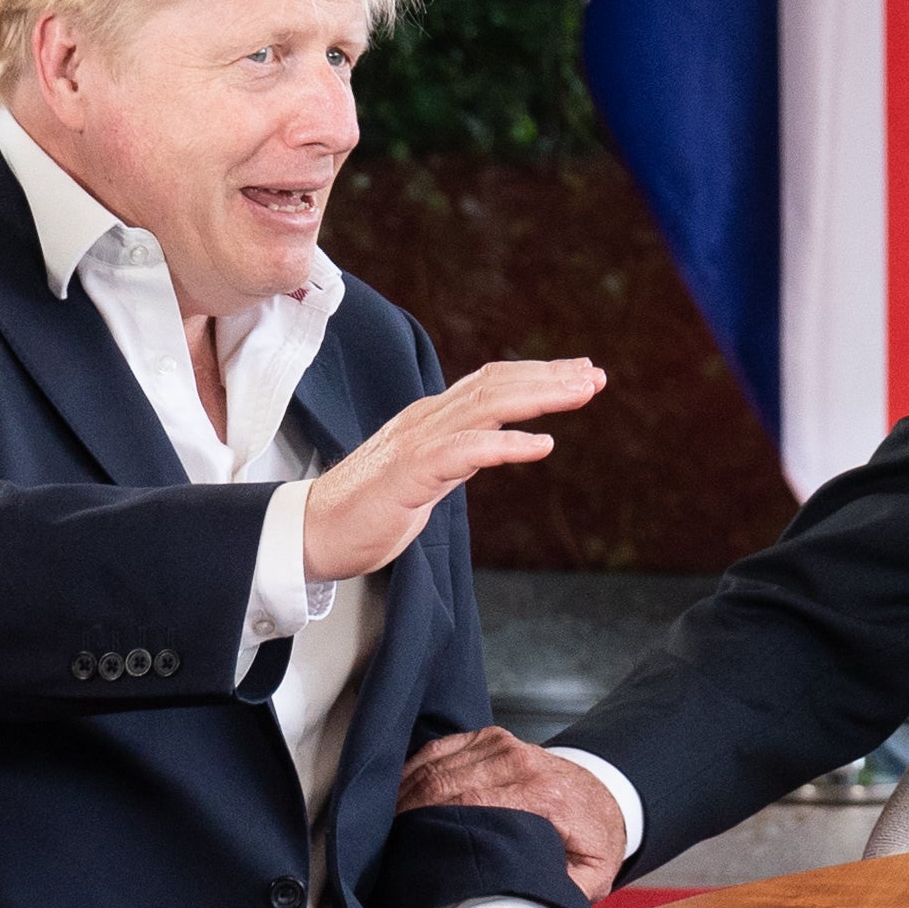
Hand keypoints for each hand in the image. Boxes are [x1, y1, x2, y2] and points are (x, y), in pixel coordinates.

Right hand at [304, 358, 605, 581]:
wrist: (312, 534)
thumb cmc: (368, 510)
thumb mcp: (426, 475)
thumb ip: (457, 455)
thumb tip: (492, 446)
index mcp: (430, 419)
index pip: (491, 383)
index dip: (538, 374)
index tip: (579, 372)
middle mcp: (426, 421)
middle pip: (497, 385)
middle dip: (551, 378)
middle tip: (596, 376)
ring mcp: (417, 443)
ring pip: (487, 406)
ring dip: (540, 398)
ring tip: (581, 394)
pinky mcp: (410, 474)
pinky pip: (465, 452)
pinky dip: (507, 445)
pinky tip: (542, 444)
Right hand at [398, 727, 624, 898]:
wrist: (605, 795)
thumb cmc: (590, 837)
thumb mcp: (591, 875)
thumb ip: (562, 890)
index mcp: (542, 797)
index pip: (470, 807)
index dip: (433, 830)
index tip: (408, 854)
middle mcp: (520, 764)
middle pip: (444, 785)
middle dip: (409, 815)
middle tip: (387, 845)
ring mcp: (503, 745)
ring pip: (436, 767)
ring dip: (405, 795)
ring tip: (386, 826)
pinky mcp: (489, 738)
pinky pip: (438, 750)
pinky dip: (414, 771)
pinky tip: (398, 796)